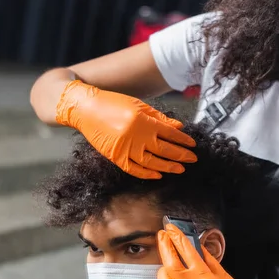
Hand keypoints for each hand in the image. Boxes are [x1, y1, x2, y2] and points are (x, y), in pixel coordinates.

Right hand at [56, 80, 196, 178]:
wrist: (85, 108)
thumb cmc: (112, 103)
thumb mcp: (138, 105)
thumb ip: (159, 118)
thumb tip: (179, 127)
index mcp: (143, 120)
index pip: (170, 133)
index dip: (183, 140)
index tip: (193, 145)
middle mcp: (135, 136)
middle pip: (164, 149)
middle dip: (181, 156)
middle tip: (192, 159)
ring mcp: (125, 148)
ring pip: (152, 163)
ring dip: (168, 167)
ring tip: (180, 169)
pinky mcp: (115, 157)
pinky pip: (134, 169)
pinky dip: (147, 174)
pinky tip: (158, 175)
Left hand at [157, 224, 275, 278]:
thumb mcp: (225, 277)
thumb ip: (209, 260)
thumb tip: (195, 246)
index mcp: (204, 277)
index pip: (186, 251)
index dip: (176, 236)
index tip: (170, 226)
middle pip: (170, 262)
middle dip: (164, 245)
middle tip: (162, 235)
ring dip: (164, 267)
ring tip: (168, 260)